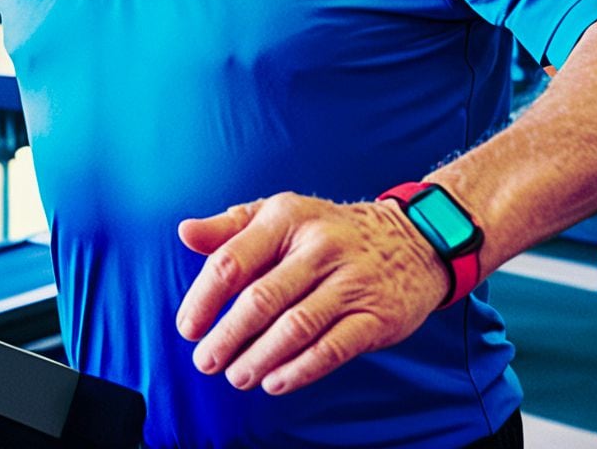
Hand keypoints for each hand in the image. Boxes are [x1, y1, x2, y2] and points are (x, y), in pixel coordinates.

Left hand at [173, 193, 447, 395]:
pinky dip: (299, 370)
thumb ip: (229, 228)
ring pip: (295, 327)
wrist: (412, 240)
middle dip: (227, 336)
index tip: (188, 328)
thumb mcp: (279, 215)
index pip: (232, 260)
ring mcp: (351, 281)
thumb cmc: (327, 231)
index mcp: (286, 217)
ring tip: (237, 376)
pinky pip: (332, 349)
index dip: (203, 299)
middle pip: (261, 299)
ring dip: (259, 358)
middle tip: (207, 361)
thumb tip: (185, 233)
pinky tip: (275, 381)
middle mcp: (319, 246)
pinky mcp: (376, 316)